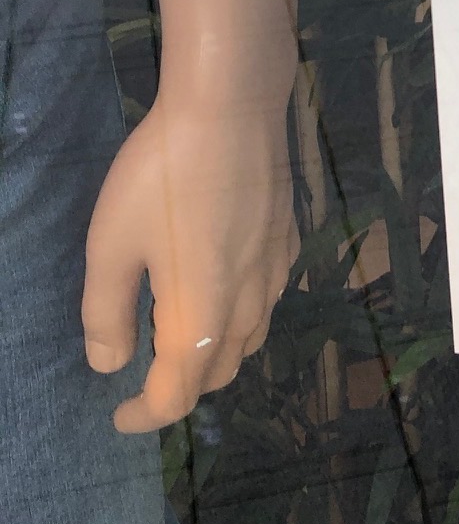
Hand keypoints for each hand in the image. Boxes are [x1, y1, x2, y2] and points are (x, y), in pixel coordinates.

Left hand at [81, 90, 298, 433]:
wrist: (232, 108)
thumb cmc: (163, 175)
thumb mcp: (111, 244)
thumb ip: (107, 313)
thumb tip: (110, 365)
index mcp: (198, 316)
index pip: (177, 394)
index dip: (146, 416)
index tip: (119, 416)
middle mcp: (245, 305)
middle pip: (220, 372)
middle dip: (183, 389)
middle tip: (145, 379)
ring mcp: (274, 271)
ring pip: (250, 339)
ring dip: (215, 356)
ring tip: (182, 340)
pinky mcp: (286, 240)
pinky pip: (267, 300)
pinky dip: (241, 318)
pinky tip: (224, 287)